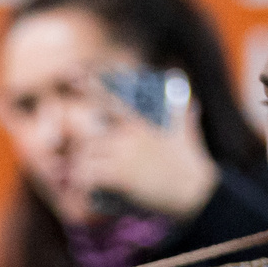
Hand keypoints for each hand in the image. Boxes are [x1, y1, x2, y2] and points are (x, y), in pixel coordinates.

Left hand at [63, 85, 217, 219]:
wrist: (195, 189)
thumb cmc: (191, 163)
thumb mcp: (186, 134)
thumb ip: (183, 116)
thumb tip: (192, 104)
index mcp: (140, 124)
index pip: (110, 101)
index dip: (91, 87)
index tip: (72, 74)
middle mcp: (128, 136)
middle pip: (90, 138)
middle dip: (83, 152)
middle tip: (83, 167)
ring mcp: (124, 155)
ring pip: (86, 157)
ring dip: (80, 170)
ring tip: (82, 182)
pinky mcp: (121, 176)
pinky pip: (90, 176)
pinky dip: (82, 184)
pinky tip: (84, 192)